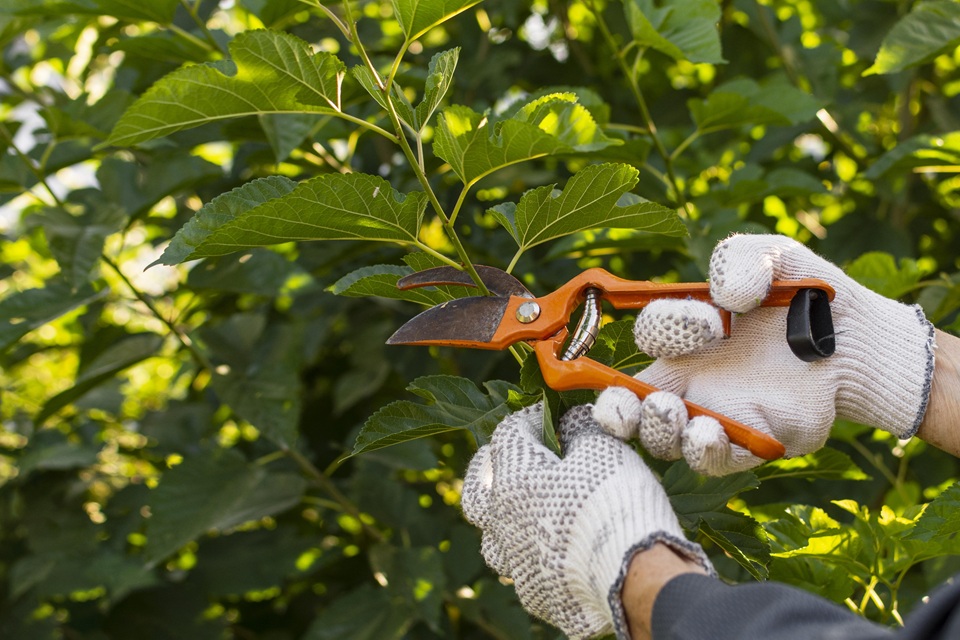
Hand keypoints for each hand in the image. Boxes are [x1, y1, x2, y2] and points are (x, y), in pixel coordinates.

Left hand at [460, 403, 712, 638]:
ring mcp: (515, 563)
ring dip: (505, 520)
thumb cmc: (614, 502)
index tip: (554, 415)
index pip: (509, 433)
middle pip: (477, 489)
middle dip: (490, 469)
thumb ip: (579, 428)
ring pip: (493, 537)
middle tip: (509, 461)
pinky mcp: (535, 595)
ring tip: (526, 512)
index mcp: (512, 479)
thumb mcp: (602, 448)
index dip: (532, 418)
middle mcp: (502, 522)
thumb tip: (571, 422)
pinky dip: (534, 556)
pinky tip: (555, 553)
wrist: (634, 577)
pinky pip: (524, 570)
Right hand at [593, 234, 935, 475]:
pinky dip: (703, 452)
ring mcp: (717, 416)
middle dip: (618, 408)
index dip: (666, 328)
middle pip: (631, 405)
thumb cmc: (808, 295)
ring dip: (659, 431)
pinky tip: (707, 434)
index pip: (649, 337)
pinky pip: (714, 461)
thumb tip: (726, 296)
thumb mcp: (775, 257)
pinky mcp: (751, 443)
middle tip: (632, 402)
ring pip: (665, 439)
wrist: (859, 340)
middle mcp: (691, 380)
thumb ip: (742, 258)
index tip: (710, 322)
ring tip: (674, 415)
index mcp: (687, 336)